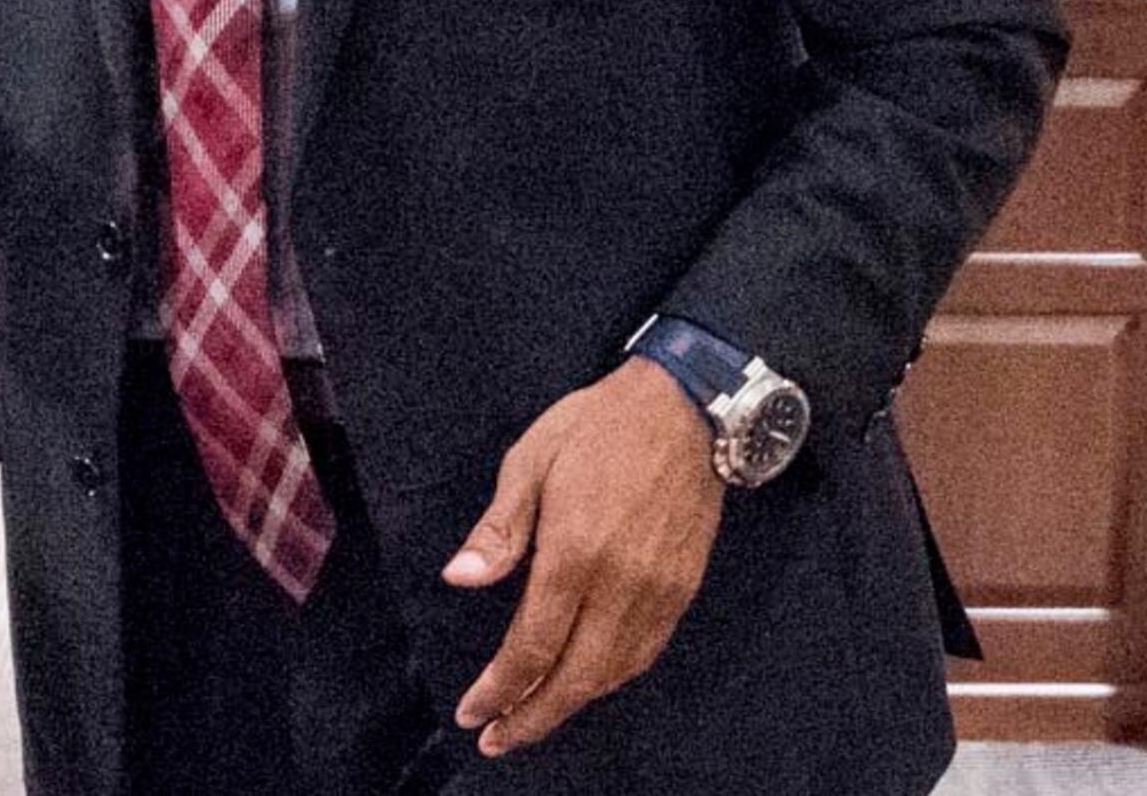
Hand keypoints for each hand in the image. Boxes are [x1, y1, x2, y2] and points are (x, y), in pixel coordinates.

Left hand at [444, 356, 723, 756]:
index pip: (533, 646)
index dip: (500, 689)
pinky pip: (645, 653)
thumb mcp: (530, 460)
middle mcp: (621, 585)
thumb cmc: (598, 426)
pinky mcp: (683, 589)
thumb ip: (499, 529)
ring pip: (613, 674)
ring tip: (532, 718)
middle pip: (576, 678)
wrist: (687, 409)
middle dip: (533, 717)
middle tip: (497, 738)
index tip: (473, 713)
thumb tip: (459, 579)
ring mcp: (659, 592)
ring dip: (570, 704)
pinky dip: (610, 679)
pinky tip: (586, 681)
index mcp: (576, 553)